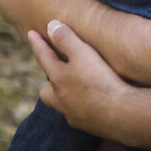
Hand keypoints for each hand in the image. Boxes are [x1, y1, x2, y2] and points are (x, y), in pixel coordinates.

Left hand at [31, 20, 137, 141]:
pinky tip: (94, 103)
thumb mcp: (83, 53)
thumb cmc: (100, 80)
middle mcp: (60, 99)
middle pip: (46, 92)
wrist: (120, 113)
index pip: (44, 57)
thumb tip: (50, 25)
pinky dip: (82, 107)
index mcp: (58, 79)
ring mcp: (73, 114)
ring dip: (65, 96)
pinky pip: (78, 115)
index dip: (38, 43)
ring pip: (62, 105)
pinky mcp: (86, 125)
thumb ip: (66, 39)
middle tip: (57, 72)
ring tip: (76, 88)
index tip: (30, 33)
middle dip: (49, 82)